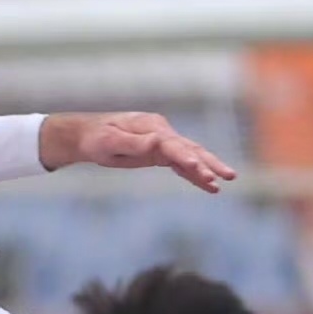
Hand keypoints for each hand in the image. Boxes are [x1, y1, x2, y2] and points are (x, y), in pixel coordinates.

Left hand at [43, 112, 236, 193]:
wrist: (85, 136)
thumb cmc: (95, 138)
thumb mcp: (109, 142)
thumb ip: (134, 143)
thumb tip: (157, 141)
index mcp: (151, 126)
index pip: (173, 144)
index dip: (186, 157)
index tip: (198, 169)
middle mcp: (160, 131)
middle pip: (189, 148)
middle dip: (208, 163)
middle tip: (227, 176)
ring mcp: (162, 142)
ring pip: (190, 156)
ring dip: (206, 169)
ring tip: (224, 183)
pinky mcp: (159, 153)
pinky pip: (181, 164)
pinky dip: (194, 174)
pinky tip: (209, 186)